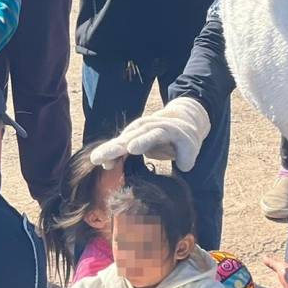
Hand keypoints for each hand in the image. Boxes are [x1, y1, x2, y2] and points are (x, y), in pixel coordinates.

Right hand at [89, 97, 210, 171]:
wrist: (178, 122)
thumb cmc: (185, 138)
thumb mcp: (191, 146)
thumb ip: (187, 156)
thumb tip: (183, 166)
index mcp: (163, 129)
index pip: (152, 135)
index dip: (142, 141)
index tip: (131, 149)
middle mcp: (147, 128)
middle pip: (129, 138)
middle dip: (115, 147)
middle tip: (100, 156)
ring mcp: (137, 132)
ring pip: (120, 141)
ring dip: (108, 150)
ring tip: (96, 159)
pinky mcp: (130, 138)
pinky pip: (118, 145)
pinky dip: (110, 153)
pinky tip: (100, 161)